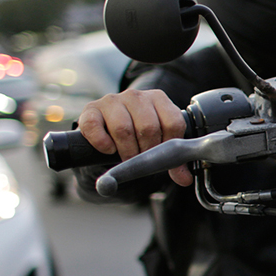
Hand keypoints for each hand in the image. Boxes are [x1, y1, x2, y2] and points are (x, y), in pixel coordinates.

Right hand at [77, 88, 191, 185]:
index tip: (160, 156)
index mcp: (159, 99)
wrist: (108, 129)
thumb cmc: (139, 136)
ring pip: (123, 129)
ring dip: (126, 151)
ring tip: (127, 158)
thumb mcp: (159, 143)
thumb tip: (184, 180)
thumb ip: (173, 161)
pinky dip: (102, 143)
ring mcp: (112, 100)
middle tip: (142, 160)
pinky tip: (108, 149)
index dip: (168, 146)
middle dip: (146, 151)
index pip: (173, 123)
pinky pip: (94, 127)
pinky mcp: (90, 109)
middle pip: (149, 128)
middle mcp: (136, 96)